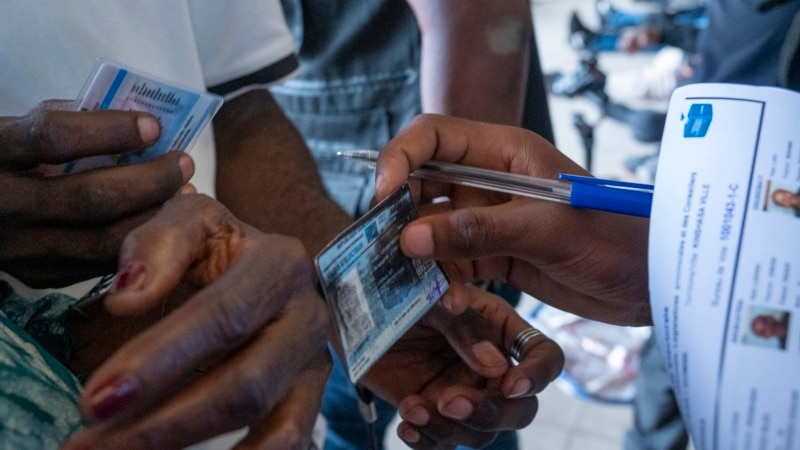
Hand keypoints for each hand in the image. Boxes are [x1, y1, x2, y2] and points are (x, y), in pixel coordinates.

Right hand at [0, 101, 191, 287]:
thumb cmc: (6, 158)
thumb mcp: (20, 129)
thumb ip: (70, 119)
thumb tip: (138, 119)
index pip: (52, 138)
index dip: (110, 131)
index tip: (154, 125)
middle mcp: (0, 205)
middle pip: (91, 198)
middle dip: (150, 180)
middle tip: (184, 164)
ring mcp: (18, 248)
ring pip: (103, 239)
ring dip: (154, 215)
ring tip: (184, 192)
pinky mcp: (37, 275)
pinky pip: (100, 262)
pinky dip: (138, 239)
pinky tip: (161, 220)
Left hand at [62, 194, 331, 449]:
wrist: (267, 272)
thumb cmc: (218, 249)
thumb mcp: (189, 223)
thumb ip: (157, 245)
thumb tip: (127, 298)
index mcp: (280, 264)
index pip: (223, 316)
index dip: (160, 360)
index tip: (96, 399)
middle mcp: (309, 317)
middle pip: (248, 385)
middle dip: (167, 425)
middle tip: (91, 447)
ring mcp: (315, 364)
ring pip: (277, 429)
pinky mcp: (311, 400)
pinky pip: (291, 444)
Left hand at [361, 284, 562, 449]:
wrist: (352, 308)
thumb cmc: (399, 289)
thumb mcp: (432, 296)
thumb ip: (464, 325)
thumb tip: (495, 367)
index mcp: (500, 330)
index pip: (543, 357)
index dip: (537, 375)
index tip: (509, 384)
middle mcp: (490, 368)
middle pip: (520, 408)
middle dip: (490, 413)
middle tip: (452, 401)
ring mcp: (462, 393)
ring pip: (481, 432)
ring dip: (452, 429)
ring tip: (415, 411)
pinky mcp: (432, 413)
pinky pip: (442, 441)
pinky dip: (427, 441)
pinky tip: (406, 426)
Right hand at [374, 114, 650, 325]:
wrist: (655, 281)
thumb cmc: (616, 237)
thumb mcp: (546, 230)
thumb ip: (478, 232)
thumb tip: (410, 238)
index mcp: (502, 152)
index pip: (431, 137)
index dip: (398, 159)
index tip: (383, 197)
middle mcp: (488, 180)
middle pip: (421, 185)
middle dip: (403, 218)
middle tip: (390, 254)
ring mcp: (489, 219)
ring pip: (432, 230)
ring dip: (424, 260)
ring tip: (433, 292)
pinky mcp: (494, 255)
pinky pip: (452, 263)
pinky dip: (444, 283)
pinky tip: (453, 304)